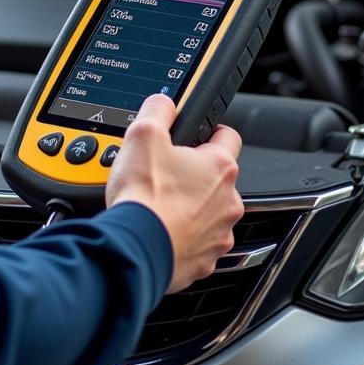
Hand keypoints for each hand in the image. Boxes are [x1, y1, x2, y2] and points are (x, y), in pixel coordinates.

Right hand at [105, 94, 243, 293]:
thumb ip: (158, 110)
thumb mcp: (143, 134)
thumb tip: (164, 102)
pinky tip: (160, 229)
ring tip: (160, 204)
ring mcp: (219, 234)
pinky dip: (183, 236)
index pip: (229, 136)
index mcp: (220, 167)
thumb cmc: (144, 197)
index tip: (195, 134)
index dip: (210, 130)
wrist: (134, 249)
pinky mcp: (205, 261)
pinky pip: (198, 243)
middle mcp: (228, 202)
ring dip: (191, 207)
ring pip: (209, 212)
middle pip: (216, 178)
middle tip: (164, 172)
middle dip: (194, 174)